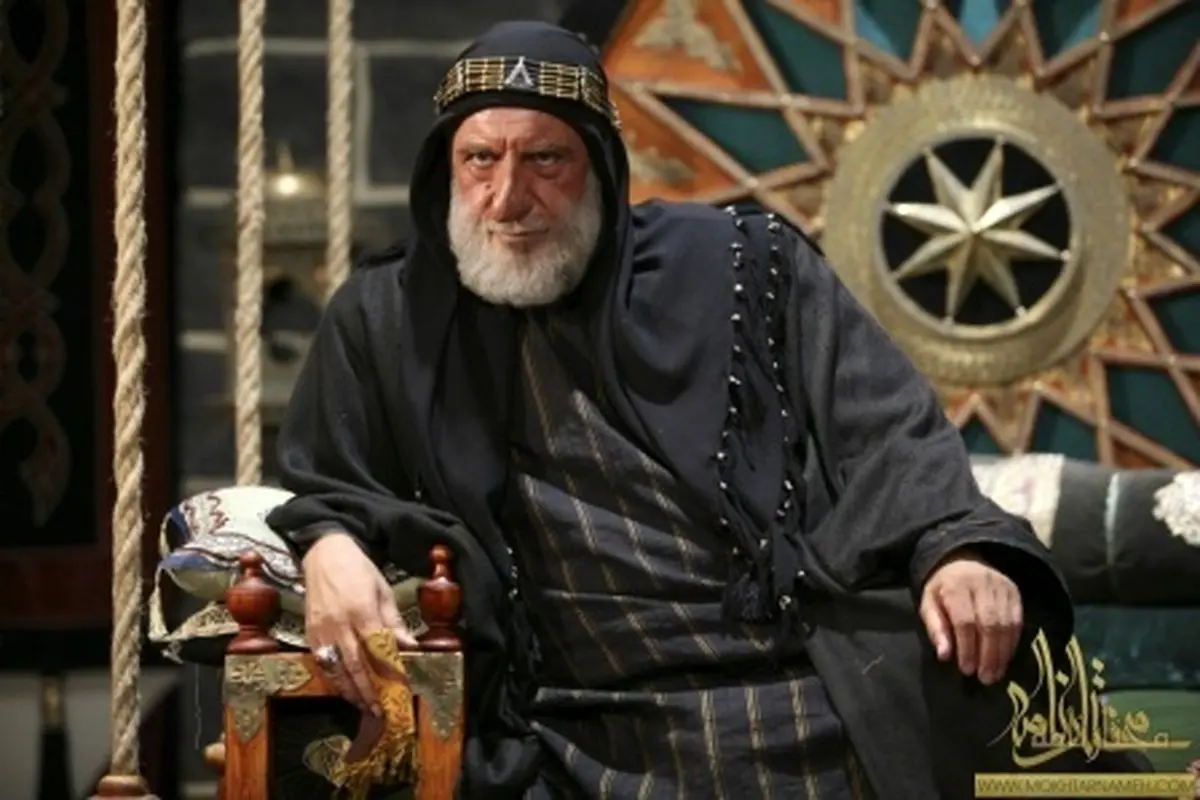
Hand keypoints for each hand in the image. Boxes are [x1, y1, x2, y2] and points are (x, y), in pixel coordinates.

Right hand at [302, 533, 418, 713]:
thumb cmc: (359, 570)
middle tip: (379, 710)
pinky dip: (333, 678)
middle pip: (354, 664)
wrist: (324, 555)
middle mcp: (339, 623)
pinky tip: (344, 689)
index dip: (388, 670)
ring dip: (349, 690)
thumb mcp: (383, 591)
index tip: (399, 688)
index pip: (377, 648)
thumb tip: (410, 646)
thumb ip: (394, 621)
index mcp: (361, 610)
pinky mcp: (310, 633)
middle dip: (367, 690)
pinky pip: (322, 662)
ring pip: (335, 668)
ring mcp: (321, 630)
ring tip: (362, 706)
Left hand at [919, 550, 1022, 685]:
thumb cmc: (942, 588)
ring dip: (1002, 653)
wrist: (963, 560)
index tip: (966, 669)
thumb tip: (944, 655)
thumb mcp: (929, 604)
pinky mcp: (1015, 592)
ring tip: (995, 674)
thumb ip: (935, 628)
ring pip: (1007, 624)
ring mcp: (1002, 587)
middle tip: (985, 678)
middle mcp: (982, 583)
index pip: (965, 620)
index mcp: (956, 585)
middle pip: (990, 624)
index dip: (968, 647)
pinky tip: (1005, 659)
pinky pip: (1018, 621)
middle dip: (988, 655)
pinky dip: (1012, 643)